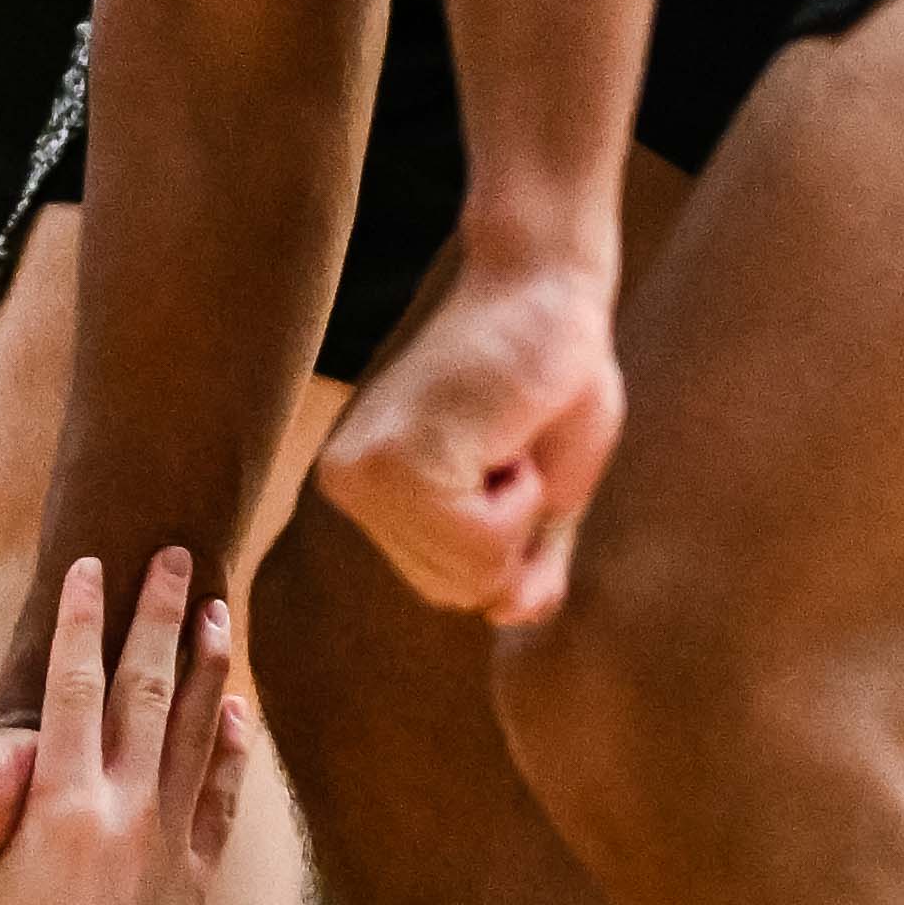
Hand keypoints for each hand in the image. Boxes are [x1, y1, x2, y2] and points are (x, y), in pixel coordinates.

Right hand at [0, 559, 236, 904]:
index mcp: (59, 811)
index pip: (71, 689)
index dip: (80, 621)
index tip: (93, 564)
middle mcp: (125, 816)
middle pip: (147, 689)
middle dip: (159, 615)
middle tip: (178, 552)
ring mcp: (171, 847)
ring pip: (197, 733)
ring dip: (208, 665)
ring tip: (217, 608)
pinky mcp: (197, 882)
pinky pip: (222, 795)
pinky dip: (232, 746)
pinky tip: (240, 708)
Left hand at [315, 243, 617, 627]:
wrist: (551, 287)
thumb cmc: (554, 376)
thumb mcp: (547, 492)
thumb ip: (523, 561)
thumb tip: (508, 617)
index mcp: (370, 490)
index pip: (453, 587)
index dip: (512, 538)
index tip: (511, 455)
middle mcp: (349, 485)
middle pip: (458, 590)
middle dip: (514, 528)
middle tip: (512, 440)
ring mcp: (365, 476)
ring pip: (473, 575)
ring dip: (520, 510)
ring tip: (507, 434)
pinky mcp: (398, 465)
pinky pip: (484, 545)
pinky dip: (522, 498)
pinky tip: (506, 434)